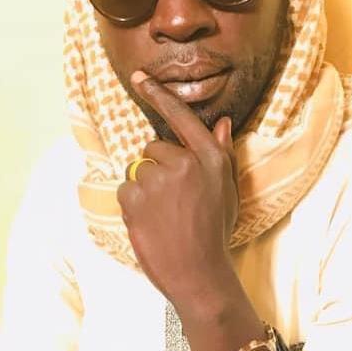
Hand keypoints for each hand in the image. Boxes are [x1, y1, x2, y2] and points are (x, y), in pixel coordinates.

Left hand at [116, 71, 238, 306]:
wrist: (198, 273)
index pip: (181, 118)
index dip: (158, 95)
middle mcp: (184, 163)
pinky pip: (125, 190)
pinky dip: (132, 206)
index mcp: (209, 158)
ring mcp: (158, 179)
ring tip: (163, 216)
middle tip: (172, 202)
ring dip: (144, 190)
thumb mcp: (227, 191)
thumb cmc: (214, 233)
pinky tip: (150, 223)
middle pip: (153, 149)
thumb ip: (221, 154)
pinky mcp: (135, 197)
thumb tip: (222, 122)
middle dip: (157, 170)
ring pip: (138, 171)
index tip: (139, 77)